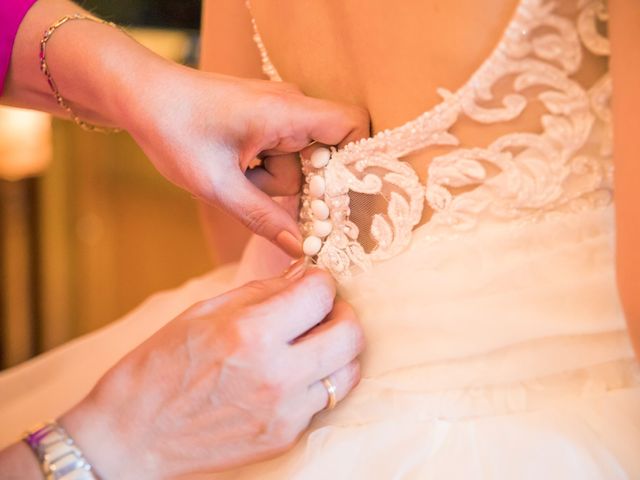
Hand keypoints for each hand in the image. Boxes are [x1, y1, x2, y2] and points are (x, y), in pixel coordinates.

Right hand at [58, 265, 364, 477]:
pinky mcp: (284, 436)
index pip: (321, 293)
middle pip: (351, 334)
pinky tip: (293, 372)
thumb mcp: (203, 311)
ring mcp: (284, 411)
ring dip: (337, 349)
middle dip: (342, 312)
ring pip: (347, 371)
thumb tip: (301, 275)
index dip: (320, 280)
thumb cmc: (158, 367)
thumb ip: (261, 291)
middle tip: (323, 309)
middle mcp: (277, 374)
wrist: (130, 436)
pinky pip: (323, 401)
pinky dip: (317, 380)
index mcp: (251, 333)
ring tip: (312, 342)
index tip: (312, 281)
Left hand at [123, 66, 369, 256]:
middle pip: (324, 156)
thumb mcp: (218, 185)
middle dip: (299, 185)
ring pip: (298, 161)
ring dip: (272, 180)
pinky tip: (234, 167)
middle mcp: (290, 106)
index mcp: (286, 112)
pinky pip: (282, 154)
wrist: (141, 95)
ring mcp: (278, 112)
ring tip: (234, 174)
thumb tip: (301, 248)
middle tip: (261, 195)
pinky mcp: (265, 119)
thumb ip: (264, 218)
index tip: (336, 199)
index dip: (357, 160)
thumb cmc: (175, 130)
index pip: (352, 124)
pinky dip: (263, 170)